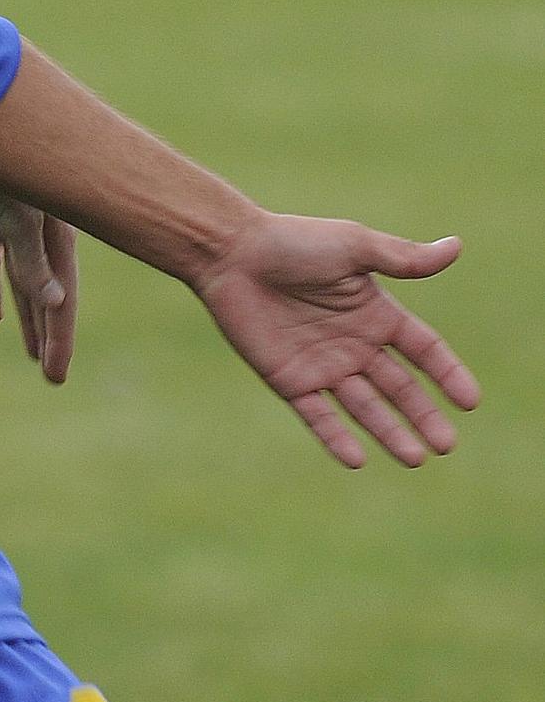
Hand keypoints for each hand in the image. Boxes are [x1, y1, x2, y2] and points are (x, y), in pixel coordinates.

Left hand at [0, 166, 76, 383]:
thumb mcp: (20, 213)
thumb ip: (34, 257)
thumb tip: (56, 301)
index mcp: (55, 235)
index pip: (61, 299)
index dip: (59, 338)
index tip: (56, 376)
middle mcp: (39, 233)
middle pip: (46, 295)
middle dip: (49, 335)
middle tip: (52, 377)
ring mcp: (10, 223)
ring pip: (21, 280)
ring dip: (27, 314)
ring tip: (31, 353)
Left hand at [193, 214, 479, 467]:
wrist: (230, 253)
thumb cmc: (292, 242)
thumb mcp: (353, 247)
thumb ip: (402, 257)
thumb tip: (456, 246)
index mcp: (375, 312)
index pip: (423, 350)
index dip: (447, 373)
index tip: (470, 402)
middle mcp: (353, 343)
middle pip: (399, 387)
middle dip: (424, 415)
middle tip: (446, 445)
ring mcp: (322, 364)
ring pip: (364, 407)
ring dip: (389, 432)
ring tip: (415, 458)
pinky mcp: (289, 379)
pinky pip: (318, 415)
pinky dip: (335, 437)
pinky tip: (356, 459)